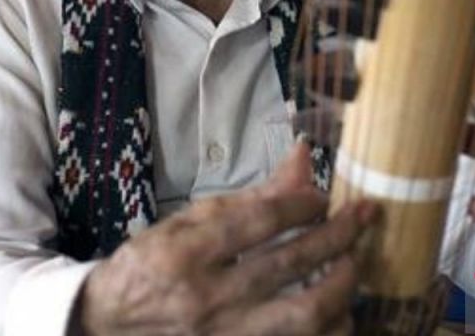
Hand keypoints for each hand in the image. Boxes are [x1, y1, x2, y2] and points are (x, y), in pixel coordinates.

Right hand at [74, 143, 377, 335]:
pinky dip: (329, 328)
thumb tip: (303, 156)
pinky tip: (341, 309)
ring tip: (356, 262)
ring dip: (342, 286)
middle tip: (363, 216)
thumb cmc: (151, 267)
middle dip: (338, 235)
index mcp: (185, 254)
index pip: (258, 222)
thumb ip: (249, 197)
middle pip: (290, 265)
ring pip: (305, 316)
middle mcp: (207, 299)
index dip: (300, 204)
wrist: (111, 330)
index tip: (322, 196)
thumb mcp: (187, 223)